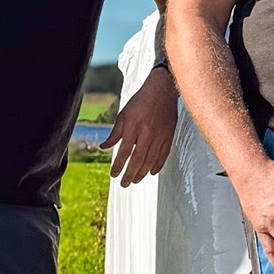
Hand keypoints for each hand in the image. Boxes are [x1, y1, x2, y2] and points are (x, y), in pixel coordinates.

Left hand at [100, 66, 177, 184]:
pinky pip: (163, 154)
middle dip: (129, 174)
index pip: (124, 152)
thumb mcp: (123, 115)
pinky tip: (152, 172)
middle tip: (124, 184)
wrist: (162, 90)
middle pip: (137, 160)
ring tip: (136, 180)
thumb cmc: (141, 101)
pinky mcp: (169, 135)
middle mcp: (146, 133)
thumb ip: (114, 133)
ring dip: (142, 173)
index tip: (114, 175)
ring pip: (150, 160)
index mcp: (133, 127)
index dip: (118, 166)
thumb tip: (104, 147)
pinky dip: (158, 165)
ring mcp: (159, 135)